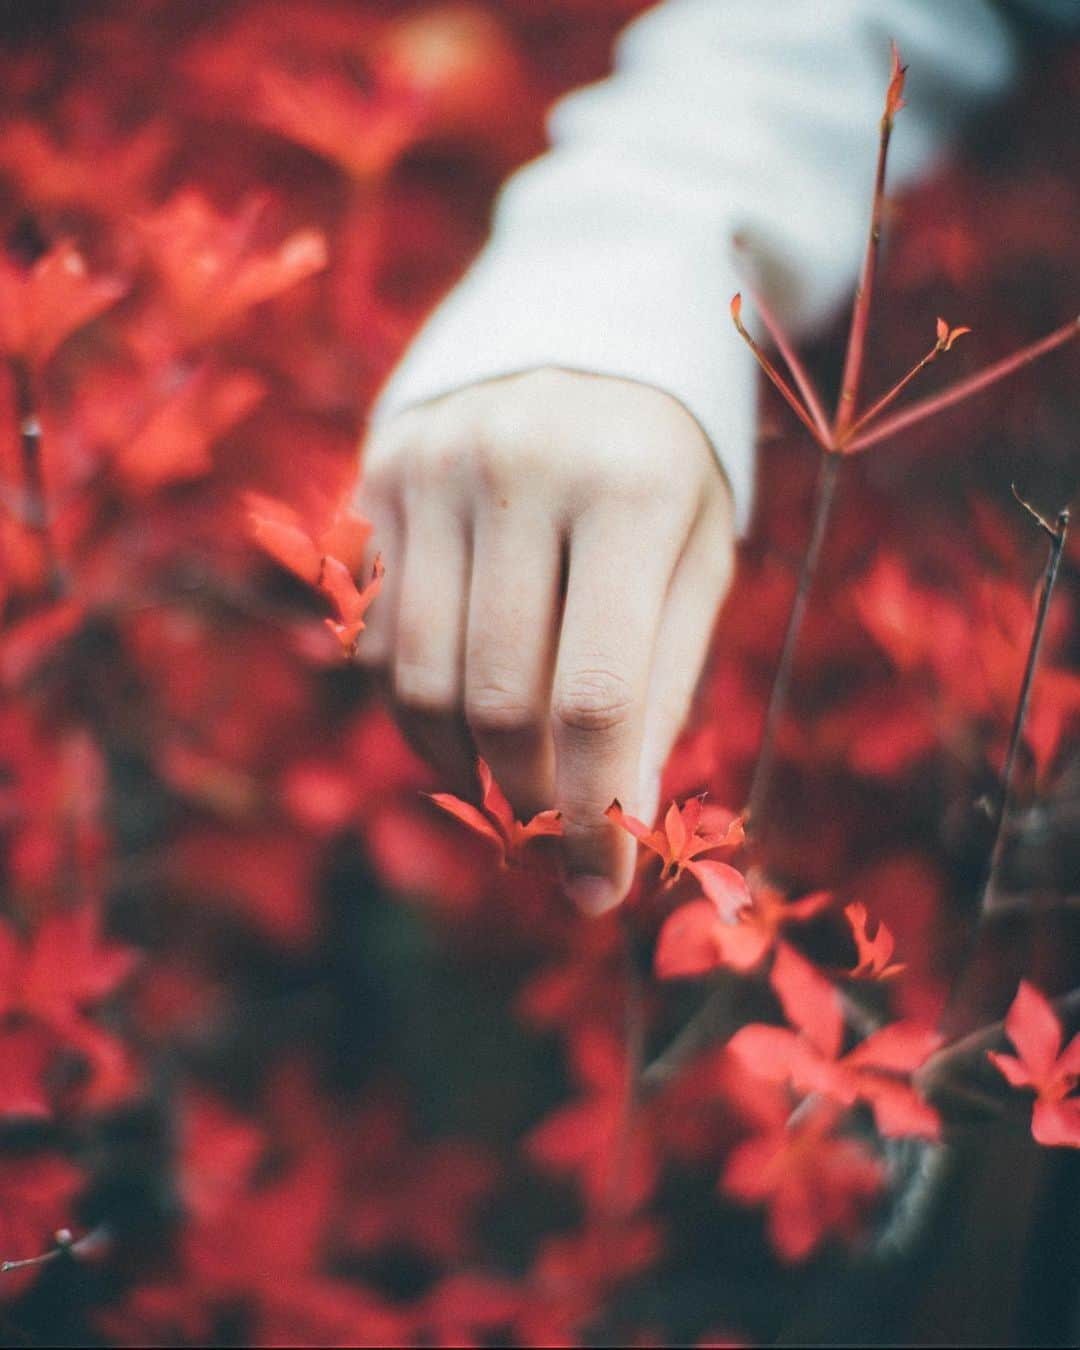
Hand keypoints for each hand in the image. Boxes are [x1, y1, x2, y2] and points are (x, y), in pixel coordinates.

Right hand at [355, 368, 735, 912]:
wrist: (580, 321)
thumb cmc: (663, 461)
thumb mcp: (696, 555)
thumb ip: (662, 678)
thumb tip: (622, 813)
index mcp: (627, 487)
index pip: (595, 693)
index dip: (594, 812)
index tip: (599, 892)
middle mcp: (516, 468)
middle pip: (498, 697)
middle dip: (528, 799)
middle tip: (553, 845)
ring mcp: (432, 465)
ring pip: (421, 676)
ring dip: (466, 762)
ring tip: (514, 781)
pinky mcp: (377, 472)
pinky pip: (380, 632)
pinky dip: (420, 700)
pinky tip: (466, 710)